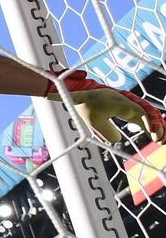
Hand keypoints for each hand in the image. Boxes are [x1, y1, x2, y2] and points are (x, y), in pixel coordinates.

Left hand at [48, 70, 165, 143]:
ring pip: (147, 115)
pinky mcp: (126, 109)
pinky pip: (141, 116)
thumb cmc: (86, 107)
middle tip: (161, 142)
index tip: (155, 134)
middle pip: (149, 114)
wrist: (81, 96)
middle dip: (158, 127)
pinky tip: (152, 134)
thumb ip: (106, 131)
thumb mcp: (93, 121)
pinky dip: (148, 125)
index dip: (151, 124)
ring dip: (156, 126)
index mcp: (122, 103)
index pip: (142, 113)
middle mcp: (129, 103)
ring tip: (161, 141)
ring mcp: (129, 105)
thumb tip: (117, 140)